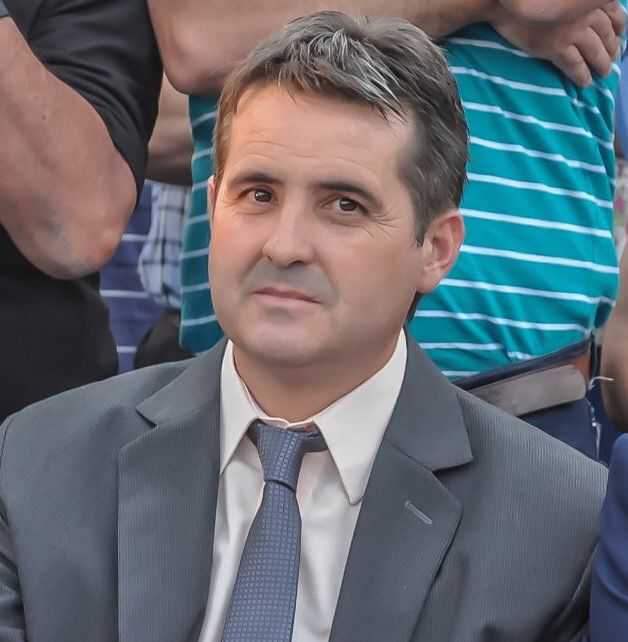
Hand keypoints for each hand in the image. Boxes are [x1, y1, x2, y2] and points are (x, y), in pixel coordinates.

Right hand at [490, 1, 623, 86]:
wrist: (503, 4)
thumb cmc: (529, 0)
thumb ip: (574, 5)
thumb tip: (587, 19)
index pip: (614, 13)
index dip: (619, 27)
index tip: (619, 37)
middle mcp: (585, 12)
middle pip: (606, 34)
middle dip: (612, 49)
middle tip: (612, 61)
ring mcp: (572, 30)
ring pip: (595, 51)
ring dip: (602, 64)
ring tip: (604, 74)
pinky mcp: (556, 47)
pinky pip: (575, 65)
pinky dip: (582, 75)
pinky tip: (585, 82)